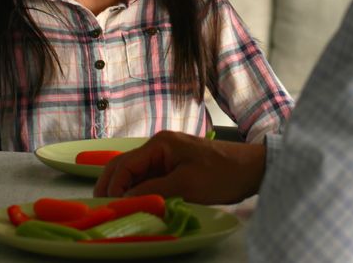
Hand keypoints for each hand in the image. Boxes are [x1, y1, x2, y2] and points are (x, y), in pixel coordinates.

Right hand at [93, 130, 266, 204]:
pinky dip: (141, 190)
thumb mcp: (186, 185)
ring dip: (125, 189)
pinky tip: (137, 203)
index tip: (108, 206)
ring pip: (136, 173)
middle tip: (101, 207)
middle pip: (125, 165)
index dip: (113, 186)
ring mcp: (167, 156)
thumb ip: (153, 190)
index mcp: (160, 144)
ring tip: (116, 208)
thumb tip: (125, 198)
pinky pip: (150, 178)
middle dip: (111, 184)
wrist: (252, 169)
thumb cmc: (221, 173)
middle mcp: (159, 146)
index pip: (125, 165)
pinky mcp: (175, 166)